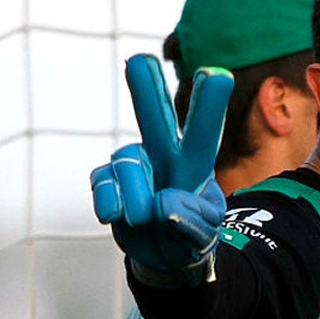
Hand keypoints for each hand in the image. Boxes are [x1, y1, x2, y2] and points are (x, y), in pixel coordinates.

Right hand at [90, 54, 233, 282]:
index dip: (208, 103)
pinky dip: (109, 201)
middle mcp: (163, 156)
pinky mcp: (110, 182)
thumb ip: (191, 221)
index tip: (217, 74)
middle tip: (139, 59)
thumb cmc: (192, 238)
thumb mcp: (205, 235)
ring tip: (143, 218)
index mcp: (195, 163)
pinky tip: (115, 215)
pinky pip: (102, 182)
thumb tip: (160, 203)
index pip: (203, 131)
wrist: (164, 259)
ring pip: (127, 162)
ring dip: (135, 196)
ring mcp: (135, 166)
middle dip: (147, 88)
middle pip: (155, 117)